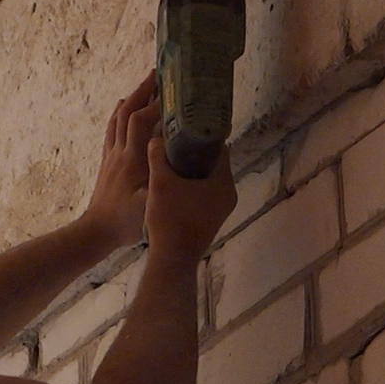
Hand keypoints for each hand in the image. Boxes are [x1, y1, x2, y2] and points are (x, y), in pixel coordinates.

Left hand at [80, 73, 158, 248]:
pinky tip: (124, 109)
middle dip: (142, 91)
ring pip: (118, 118)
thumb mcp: (149, 208)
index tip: (172, 90)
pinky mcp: (107, 161)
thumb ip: (163, 185)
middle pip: (127, 111)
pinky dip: (120, 114)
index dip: (155, 104)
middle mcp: (120, 151)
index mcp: (133, 159)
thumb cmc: (126, 222)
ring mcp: (111, 155)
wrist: (96, 231)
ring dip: (131, 98)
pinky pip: (112, 129)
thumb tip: (180, 163)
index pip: (141, 121)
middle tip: (158, 74)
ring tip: (145, 85)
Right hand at [144, 134, 236, 262]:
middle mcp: (228, 194)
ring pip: (210, 177)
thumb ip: (158, 155)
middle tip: (176, 138)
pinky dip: (194, 182)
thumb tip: (156, 138)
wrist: (172, 257)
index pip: (220, 147)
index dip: (203, 133)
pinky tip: (174, 178)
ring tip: (172, 156)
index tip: (186, 125)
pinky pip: (206, 191)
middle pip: (215, 162)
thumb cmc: (169, 218)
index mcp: (223, 183)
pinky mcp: (213, 217)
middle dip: (196, 149)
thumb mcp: (160, 182)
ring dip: (194, 166)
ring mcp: (222, 207)